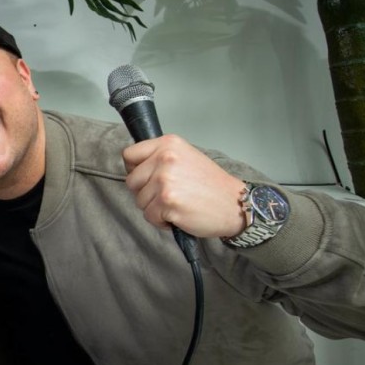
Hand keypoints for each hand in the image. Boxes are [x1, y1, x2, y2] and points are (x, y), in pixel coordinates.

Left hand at [123, 134, 248, 238]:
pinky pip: (149, 216)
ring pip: (139, 201)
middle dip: (145, 192)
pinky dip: (161, 221)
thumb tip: (135, 168)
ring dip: (154, 208)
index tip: (146, 178)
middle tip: (167, 195)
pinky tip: (178, 215)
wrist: (235, 204)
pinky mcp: (167, 202)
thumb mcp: (186, 157)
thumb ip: (160, 158)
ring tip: (177, 204)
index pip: (129, 155)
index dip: (134, 170)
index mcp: (168, 144)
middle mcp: (165, 158)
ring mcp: (165, 180)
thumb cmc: (211, 185)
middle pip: (131, 181)